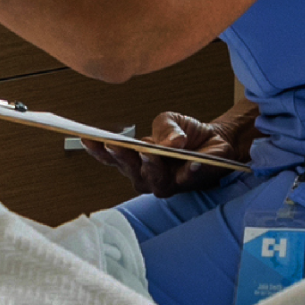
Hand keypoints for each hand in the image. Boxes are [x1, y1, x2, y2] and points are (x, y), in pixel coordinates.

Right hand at [73, 98, 256, 197]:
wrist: (218, 139)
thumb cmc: (186, 133)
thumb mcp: (170, 121)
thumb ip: (164, 128)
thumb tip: (168, 142)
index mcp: (137, 161)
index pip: (113, 158)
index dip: (98, 151)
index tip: (87, 138)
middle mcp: (149, 177)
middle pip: (130, 172)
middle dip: (122, 158)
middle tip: (116, 144)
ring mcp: (170, 183)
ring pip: (155, 181)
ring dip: (151, 167)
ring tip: (149, 153)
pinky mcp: (193, 182)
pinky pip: (190, 179)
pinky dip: (190, 171)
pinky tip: (191, 163)